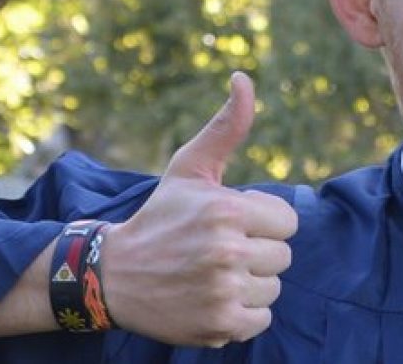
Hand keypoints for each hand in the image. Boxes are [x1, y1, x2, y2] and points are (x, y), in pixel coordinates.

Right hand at [99, 72, 298, 346]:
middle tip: (216, 251)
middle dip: (255, 252)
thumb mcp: (190, 168)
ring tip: (211, 274)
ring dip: (248, 284)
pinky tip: (211, 298)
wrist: (114, 275)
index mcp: (227, 210)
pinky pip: (261, 320)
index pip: (287, 222)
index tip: (231, 224)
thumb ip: (226, 126)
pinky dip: (241, 314)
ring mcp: (224, 291)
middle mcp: (228, 251)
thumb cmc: (160, 216)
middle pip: (282, 256)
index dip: (262, 221)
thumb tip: (244, 78)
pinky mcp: (221, 325)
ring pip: (273, 289)